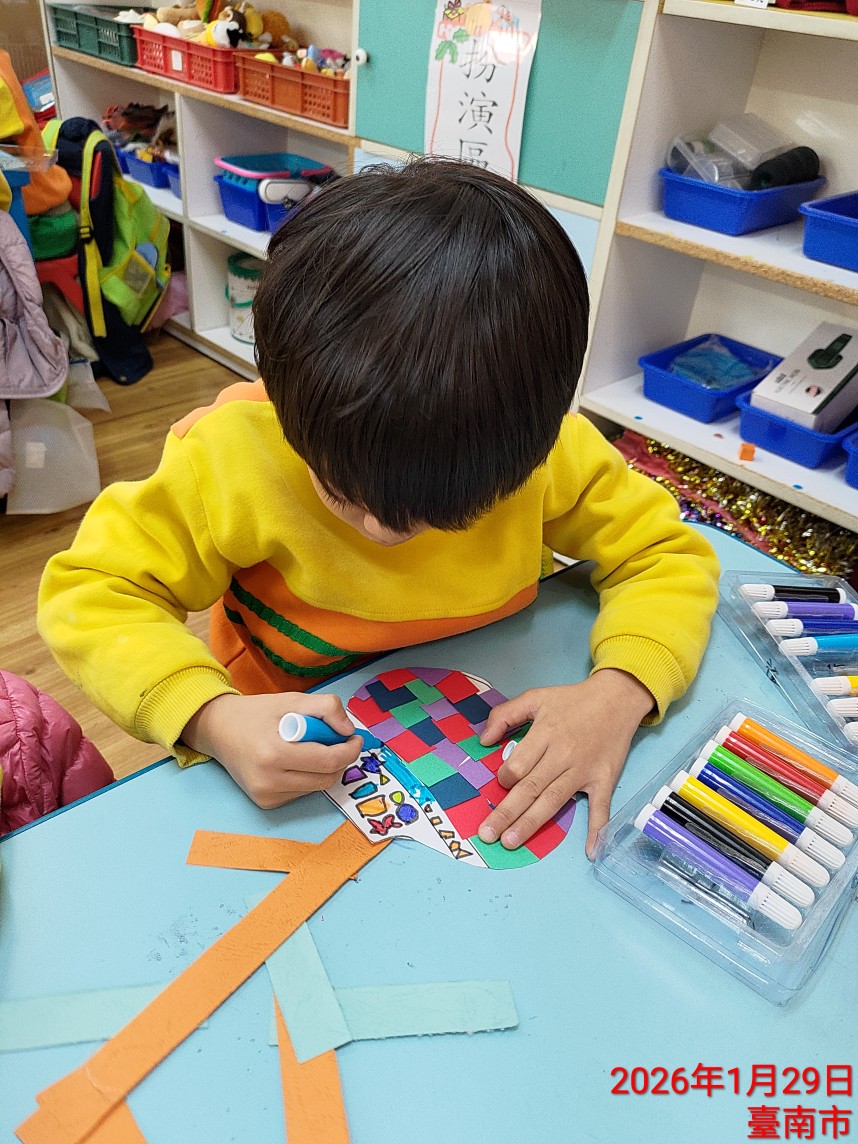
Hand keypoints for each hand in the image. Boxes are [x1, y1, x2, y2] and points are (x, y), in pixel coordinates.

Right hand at [182, 692, 361, 808]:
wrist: (218, 730)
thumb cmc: (257, 713)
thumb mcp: (292, 700)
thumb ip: (325, 708)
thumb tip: (348, 730)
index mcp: (273, 752)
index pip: (327, 760)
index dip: (349, 750)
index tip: (354, 738)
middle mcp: (268, 780)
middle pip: (326, 778)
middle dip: (340, 759)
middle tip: (338, 741)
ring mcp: (265, 795)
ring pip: (317, 787)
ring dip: (324, 769)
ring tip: (311, 747)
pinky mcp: (265, 802)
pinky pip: (301, 792)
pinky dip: (307, 777)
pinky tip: (294, 761)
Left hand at [477, 670, 653, 858]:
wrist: (616, 698)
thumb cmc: (572, 700)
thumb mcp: (535, 697)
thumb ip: (505, 714)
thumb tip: (483, 740)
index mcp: (545, 734)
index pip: (518, 765)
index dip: (505, 779)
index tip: (501, 784)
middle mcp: (563, 755)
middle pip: (530, 788)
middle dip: (506, 812)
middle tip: (487, 834)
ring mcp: (584, 770)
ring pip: (553, 800)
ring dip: (531, 823)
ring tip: (511, 841)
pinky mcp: (604, 779)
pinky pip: (600, 807)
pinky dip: (597, 829)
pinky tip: (590, 851)